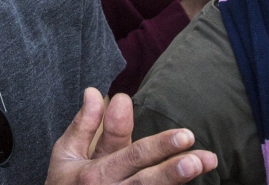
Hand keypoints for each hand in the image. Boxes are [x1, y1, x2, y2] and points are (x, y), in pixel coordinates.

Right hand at [46, 89, 216, 184]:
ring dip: (175, 179)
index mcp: (93, 173)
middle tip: (196, 152)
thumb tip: (95, 92)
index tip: (173, 127)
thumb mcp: (66, 154)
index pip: (125, 151)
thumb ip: (84, 124)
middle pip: (144, 177)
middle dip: (170, 164)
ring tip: (201, 166)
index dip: (149, 139)